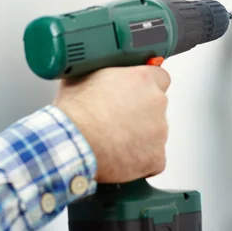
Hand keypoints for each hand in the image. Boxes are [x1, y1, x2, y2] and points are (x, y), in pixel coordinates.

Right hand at [52, 65, 170, 182]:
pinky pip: (152, 158)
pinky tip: (118, 156)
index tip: (135, 92)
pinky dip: (138, 160)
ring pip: (154, 133)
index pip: (159, 77)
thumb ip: (100, 71)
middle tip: (116, 118)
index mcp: (141, 79)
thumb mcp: (81, 76)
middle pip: (156, 106)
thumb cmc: (74, 113)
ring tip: (112, 139)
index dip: (144, 86)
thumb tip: (95, 70)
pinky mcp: (156, 157)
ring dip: (139, 136)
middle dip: (140, 113)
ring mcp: (159, 131)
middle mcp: (155, 102)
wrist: (72, 144)